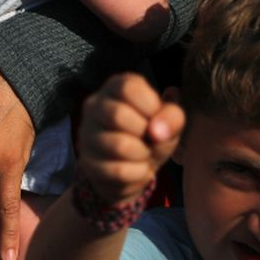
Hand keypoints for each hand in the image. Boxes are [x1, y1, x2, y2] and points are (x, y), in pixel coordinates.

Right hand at [77, 73, 182, 204]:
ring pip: (119, 145)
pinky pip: (118, 170)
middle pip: (118, 114)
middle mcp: (95, 105)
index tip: (156, 117)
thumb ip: (172, 117)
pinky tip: (137, 168)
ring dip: (142, 154)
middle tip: (150, 138)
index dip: (150, 106)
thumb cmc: (152, 135)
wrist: (136, 168)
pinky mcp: (87, 161)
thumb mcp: (169, 121)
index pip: (129, 88)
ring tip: (144, 153)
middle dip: (145, 132)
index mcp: (116, 87)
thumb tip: (157, 131)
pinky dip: (137, 173)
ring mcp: (87, 133)